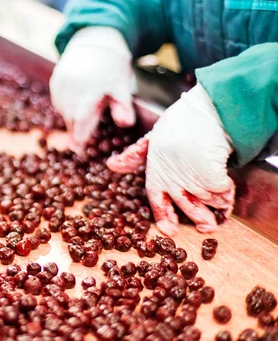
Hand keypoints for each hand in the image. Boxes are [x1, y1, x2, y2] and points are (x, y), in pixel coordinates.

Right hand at [50, 27, 136, 154]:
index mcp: (88, 94)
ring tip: (84, 113)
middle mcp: (70, 91)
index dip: (79, 139)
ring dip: (72, 118)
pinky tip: (77, 101)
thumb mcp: (122, 87)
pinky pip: (58, 101)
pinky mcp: (54, 81)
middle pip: (70, 120)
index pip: (79, 124)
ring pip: (63, 111)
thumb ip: (122, 107)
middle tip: (84, 137)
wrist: (95, 40)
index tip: (80, 149)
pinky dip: (66, 106)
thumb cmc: (112, 67)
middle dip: (77, 130)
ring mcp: (60, 86)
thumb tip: (125, 124)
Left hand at [107, 84, 234, 235]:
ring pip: (206, 199)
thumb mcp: (153, 137)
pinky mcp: (210, 173)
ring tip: (222, 209)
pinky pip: (221, 192)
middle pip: (184, 205)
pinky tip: (227, 186)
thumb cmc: (180, 122)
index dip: (162, 215)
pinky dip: (227, 192)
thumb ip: (135, 155)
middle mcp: (171, 176)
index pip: (156, 197)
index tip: (168, 231)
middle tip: (208, 228)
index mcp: (156, 169)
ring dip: (216, 204)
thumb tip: (111, 165)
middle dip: (198, 219)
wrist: (205, 109)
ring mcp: (190, 176)